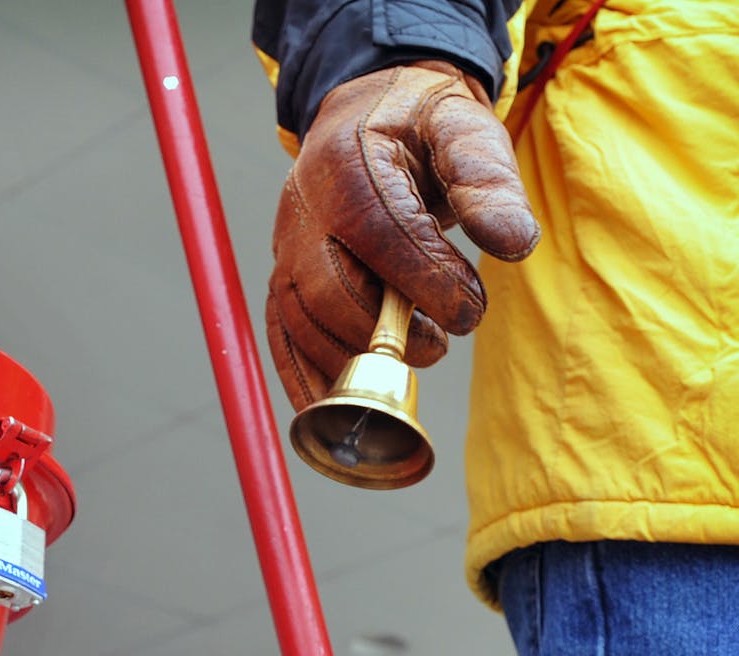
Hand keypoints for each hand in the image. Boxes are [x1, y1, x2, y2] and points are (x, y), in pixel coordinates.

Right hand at [266, 60, 540, 409]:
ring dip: (355, 357)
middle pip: (328, 287)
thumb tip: (513, 242)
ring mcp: (286, 248)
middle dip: (385, 329)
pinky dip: (302, 377)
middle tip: (442, 342)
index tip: (470, 311)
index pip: (379, 232)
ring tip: (417, 354)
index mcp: (347, 161)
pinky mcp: (284, 280)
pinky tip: (335, 405)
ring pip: (301, 320)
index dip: (425, 281)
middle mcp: (302, 207)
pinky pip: (280, 336)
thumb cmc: (422, 125)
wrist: (366, 113)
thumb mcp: (464, 127)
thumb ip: (489, 178)